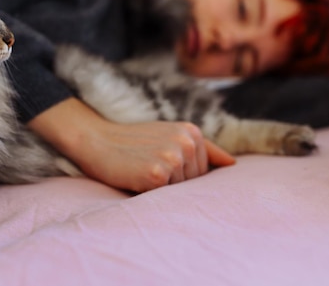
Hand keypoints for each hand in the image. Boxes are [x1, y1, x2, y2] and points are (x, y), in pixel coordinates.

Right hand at [28, 97, 234, 192]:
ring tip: (140, 171)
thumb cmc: (130, 142)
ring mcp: (173, 157)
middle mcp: (186, 142)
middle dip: (172, 183)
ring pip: (180, 192)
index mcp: (191, 131)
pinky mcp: (158, 174)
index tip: (158, 166)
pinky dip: (149, 194)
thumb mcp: (168, 135)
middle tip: (145, 166)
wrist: (95, 140)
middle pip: (194, 183)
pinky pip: (163, 198)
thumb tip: (233, 164)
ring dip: (162, 189)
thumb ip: (202, 148)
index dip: (178, 174)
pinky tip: (135, 177)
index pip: (203, 170)